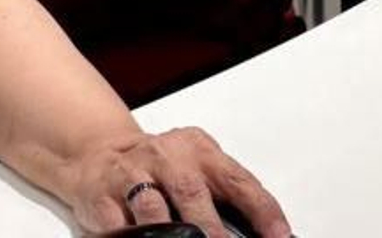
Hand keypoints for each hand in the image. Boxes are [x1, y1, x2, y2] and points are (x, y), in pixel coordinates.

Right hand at [69, 125, 291, 237]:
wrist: (100, 151)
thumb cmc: (160, 166)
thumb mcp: (195, 168)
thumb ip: (221, 195)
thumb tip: (258, 230)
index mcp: (201, 151)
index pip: (239, 181)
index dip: (262, 211)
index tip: (280, 237)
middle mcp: (169, 158)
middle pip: (193, 193)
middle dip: (212, 228)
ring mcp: (133, 174)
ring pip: (152, 207)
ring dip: (169, 232)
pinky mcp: (101, 194)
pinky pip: (116, 221)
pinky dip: (128, 233)